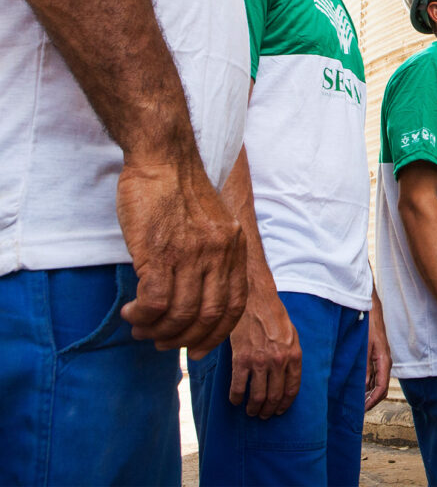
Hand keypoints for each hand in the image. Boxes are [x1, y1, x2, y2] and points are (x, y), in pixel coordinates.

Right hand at [117, 156, 247, 357]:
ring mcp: (191, 253)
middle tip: (162, 341)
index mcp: (234, 246)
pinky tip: (131, 313)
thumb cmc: (179, 190)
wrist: (163, 158)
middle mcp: (219, 252)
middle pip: (208, 316)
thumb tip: (201, 296)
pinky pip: (154, 303)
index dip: (216, 334)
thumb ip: (213, 256)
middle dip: (184, 339)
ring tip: (141, 328)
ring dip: (158, 330)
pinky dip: (142, 316)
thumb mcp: (212, 224)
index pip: (234, 305)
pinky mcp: (161, 253)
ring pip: (180, 314)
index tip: (198, 347)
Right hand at [227, 290, 301, 417]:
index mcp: (294, 354)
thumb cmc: (274, 315)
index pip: (292, 388)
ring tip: (251, 411)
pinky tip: (236, 400)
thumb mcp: (292, 334)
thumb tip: (288, 376)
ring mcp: (259, 361)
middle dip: (269, 410)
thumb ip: (291, 355)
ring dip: (253, 408)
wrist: (255, 300)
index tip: (279, 410)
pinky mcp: (241, 360)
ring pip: (257, 397)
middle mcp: (278, 361)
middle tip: (263, 415)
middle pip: (274, 396)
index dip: (285, 403)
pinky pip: (238, 388)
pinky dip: (236, 398)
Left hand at [365, 294, 391, 410]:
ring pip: (377, 381)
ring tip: (354, 401)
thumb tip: (363, 388)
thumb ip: (364, 368)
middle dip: (370, 400)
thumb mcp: (364, 347)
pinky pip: (373, 373)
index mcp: (384, 360)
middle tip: (356, 411)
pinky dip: (366, 383)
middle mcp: (384, 361)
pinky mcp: (376, 354)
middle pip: (380, 387)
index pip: (382, 388)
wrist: (371, 306)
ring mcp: (381, 358)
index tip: (362, 411)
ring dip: (367, 392)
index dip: (372, 402)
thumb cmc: (368, 324)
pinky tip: (356, 385)